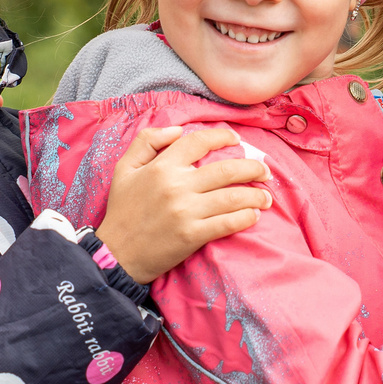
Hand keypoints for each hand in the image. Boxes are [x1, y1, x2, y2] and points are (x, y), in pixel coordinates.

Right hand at [94, 125, 272, 284]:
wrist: (116, 253)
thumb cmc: (121, 210)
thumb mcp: (123, 168)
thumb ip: (146, 141)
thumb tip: (177, 130)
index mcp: (161, 166)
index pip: (199, 142)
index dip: (223, 137)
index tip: (237, 141)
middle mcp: (176, 186)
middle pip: (226, 169)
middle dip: (253, 168)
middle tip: (264, 171)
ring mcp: (186, 212)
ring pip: (233, 197)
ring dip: (256, 195)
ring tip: (266, 197)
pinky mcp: (192, 235)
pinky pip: (228, 223)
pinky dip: (246, 218)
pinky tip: (254, 216)